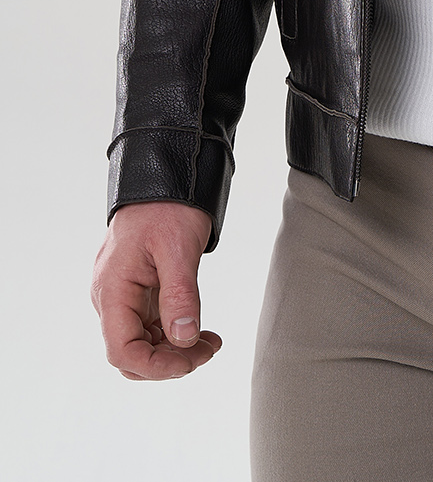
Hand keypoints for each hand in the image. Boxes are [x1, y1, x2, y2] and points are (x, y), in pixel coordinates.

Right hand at [91, 200, 219, 379]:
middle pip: (131, 353)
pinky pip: (149, 325)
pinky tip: (198, 330)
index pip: (122, 351)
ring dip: (174, 350)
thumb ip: (180, 295)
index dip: (156, 366)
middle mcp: (111, 297)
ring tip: (210, 342)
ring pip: (141, 342)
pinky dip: (173, 333)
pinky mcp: (137, 290)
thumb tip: (185, 340)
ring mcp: (123, 295)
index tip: (190, 361)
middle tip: (207, 350)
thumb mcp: (179, 248)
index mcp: (113, 290)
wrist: (165, 177)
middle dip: (169, 362)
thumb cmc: (167, 206)